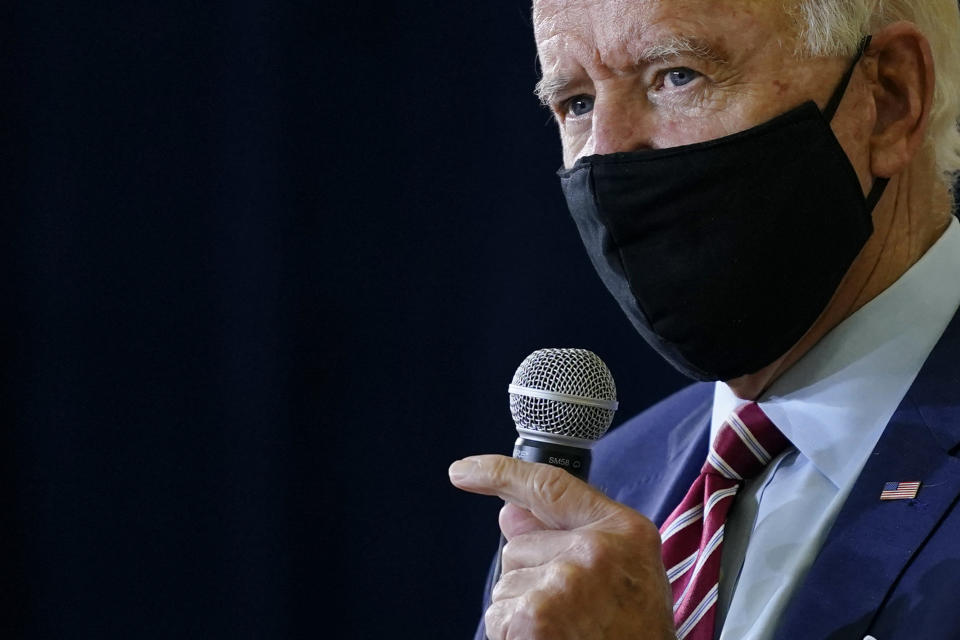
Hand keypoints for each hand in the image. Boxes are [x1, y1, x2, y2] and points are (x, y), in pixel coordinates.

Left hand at [449, 455, 674, 639]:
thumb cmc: (636, 630)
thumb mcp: (626, 571)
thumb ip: (572, 534)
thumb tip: (510, 511)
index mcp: (623, 530)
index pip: (550, 485)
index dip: (498, 472)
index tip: (463, 470)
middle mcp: (594, 550)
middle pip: (519, 544)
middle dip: (532, 575)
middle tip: (573, 610)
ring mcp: (563, 582)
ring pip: (507, 582)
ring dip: (524, 608)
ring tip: (567, 628)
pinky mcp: (534, 617)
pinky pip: (497, 614)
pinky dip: (513, 634)